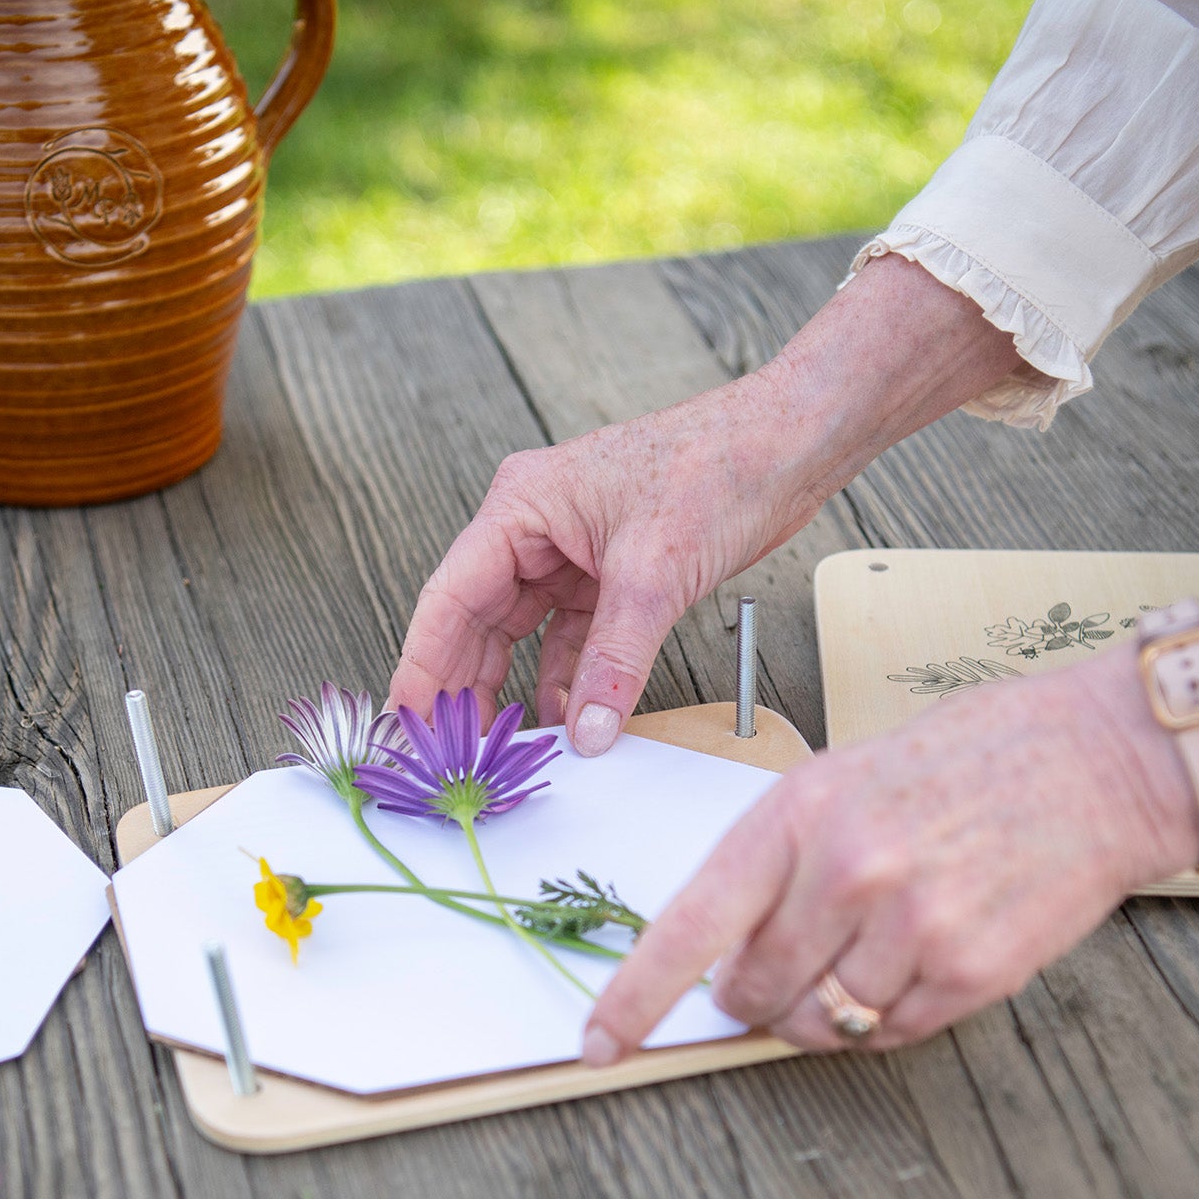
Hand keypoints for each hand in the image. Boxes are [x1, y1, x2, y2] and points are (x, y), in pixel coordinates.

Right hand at [389, 256, 1023, 753]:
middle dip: (463, 689)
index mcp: (520, 506)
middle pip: (476, 622)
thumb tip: (584, 733)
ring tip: (502, 751)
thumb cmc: (719, 466)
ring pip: (521, 635)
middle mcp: (535, 528)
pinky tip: (569, 723)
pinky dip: (570, 680)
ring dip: (515, 690)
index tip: (407, 726)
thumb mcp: (655, 572)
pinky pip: (572, 639)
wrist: (790, 443)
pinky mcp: (612, 574)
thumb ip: (612, 662)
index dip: (423, 668)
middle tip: (451, 756)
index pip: (449, 599)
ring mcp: (572, 551)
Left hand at [580, 642, 1198, 1060]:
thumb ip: (781, 863)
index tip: (600, 1040)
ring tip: (875, 950)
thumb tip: (727, 956)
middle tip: (788, 970)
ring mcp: (909, 926)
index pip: (690, 925)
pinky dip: (893, 1016)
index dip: (636, 995)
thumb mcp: (846, 778)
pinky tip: (924, 958)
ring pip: (824, 1022)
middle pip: (754, 991)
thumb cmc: (971, 759)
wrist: (1101, 759)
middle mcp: (846, 870)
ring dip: (828, 1012)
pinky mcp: (969, 972)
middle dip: (756, 998)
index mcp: (798, 812)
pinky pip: (893, 1034)